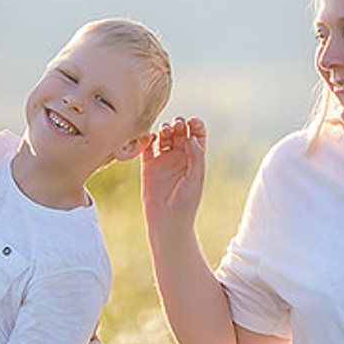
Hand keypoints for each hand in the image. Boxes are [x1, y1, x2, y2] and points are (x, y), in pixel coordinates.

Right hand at [141, 116, 206, 233]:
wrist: (167, 221)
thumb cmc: (186, 203)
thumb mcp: (195, 179)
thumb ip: (195, 157)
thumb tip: (191, 137)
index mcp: (194, 159)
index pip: (196, 135)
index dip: (195, 125)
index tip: (192, 121)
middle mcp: (179, 157)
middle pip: (179, 132)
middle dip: (178, 124)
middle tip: (177, 125)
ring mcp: (163, 161)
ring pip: (163, 136)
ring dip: (164, 129)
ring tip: (165, 131)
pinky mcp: (148, 166)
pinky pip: (147, 147)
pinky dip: (147, 138)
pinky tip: (151, 136)